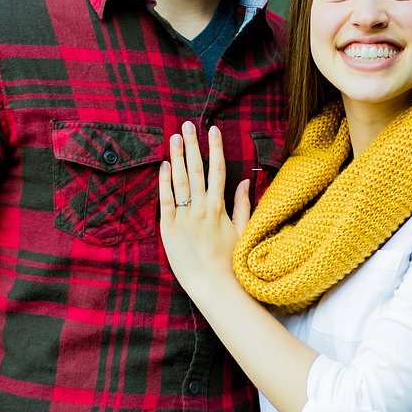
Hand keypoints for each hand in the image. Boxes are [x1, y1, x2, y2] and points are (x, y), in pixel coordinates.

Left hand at [159, 123, 251, 295]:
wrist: (213, 286)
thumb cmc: (230, 262)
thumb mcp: (243, 231)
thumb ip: (243, 205)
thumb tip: (247, 181)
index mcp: (219, 207)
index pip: (217, 170)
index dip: (215, 148)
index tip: (213, 130)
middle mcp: (201, 208)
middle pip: (196, 170)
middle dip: (193, 145)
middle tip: (188, 125)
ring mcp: (183, 218)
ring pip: (180, 181)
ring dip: (177, 157)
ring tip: (174, 137)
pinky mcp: (168, 229)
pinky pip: (165, 200)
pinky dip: (164, 182)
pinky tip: (164, 165)